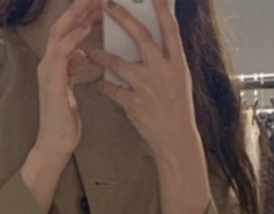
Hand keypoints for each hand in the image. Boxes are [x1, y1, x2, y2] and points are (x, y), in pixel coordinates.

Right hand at [33, 0, 102, 163]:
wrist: (55, 143)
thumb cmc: (65, 121)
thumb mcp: (71, 89)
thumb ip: (73, 69)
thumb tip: (81, 54)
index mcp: (55, 64)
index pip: (66, 32)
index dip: (79, 15)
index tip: (95, 3)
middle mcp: (49, 62)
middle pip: (61, 26)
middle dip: (77, 8)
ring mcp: (48, 70)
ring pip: (59, 33)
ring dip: (75, 15)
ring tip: (89, 1)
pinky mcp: (52, 80)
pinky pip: (62, 52)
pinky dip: (74, 38)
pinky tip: (85, 28)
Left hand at [88, 0, 199, 161]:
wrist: (176, 141)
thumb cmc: (178, 110)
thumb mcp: (180, 81)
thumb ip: (169, 60)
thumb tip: (157, 38)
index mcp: (177, 65)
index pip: (170, 30)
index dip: (161, 9)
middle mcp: (162, 72)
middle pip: (141, 37)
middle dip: (123, 18)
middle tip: (107, 5)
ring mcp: (147, 87)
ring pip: (117, 62)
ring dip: (101, 56)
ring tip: (94, 53)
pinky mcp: (134, 103)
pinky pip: (112, 89)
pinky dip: (104, 86)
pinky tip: (100, 85)